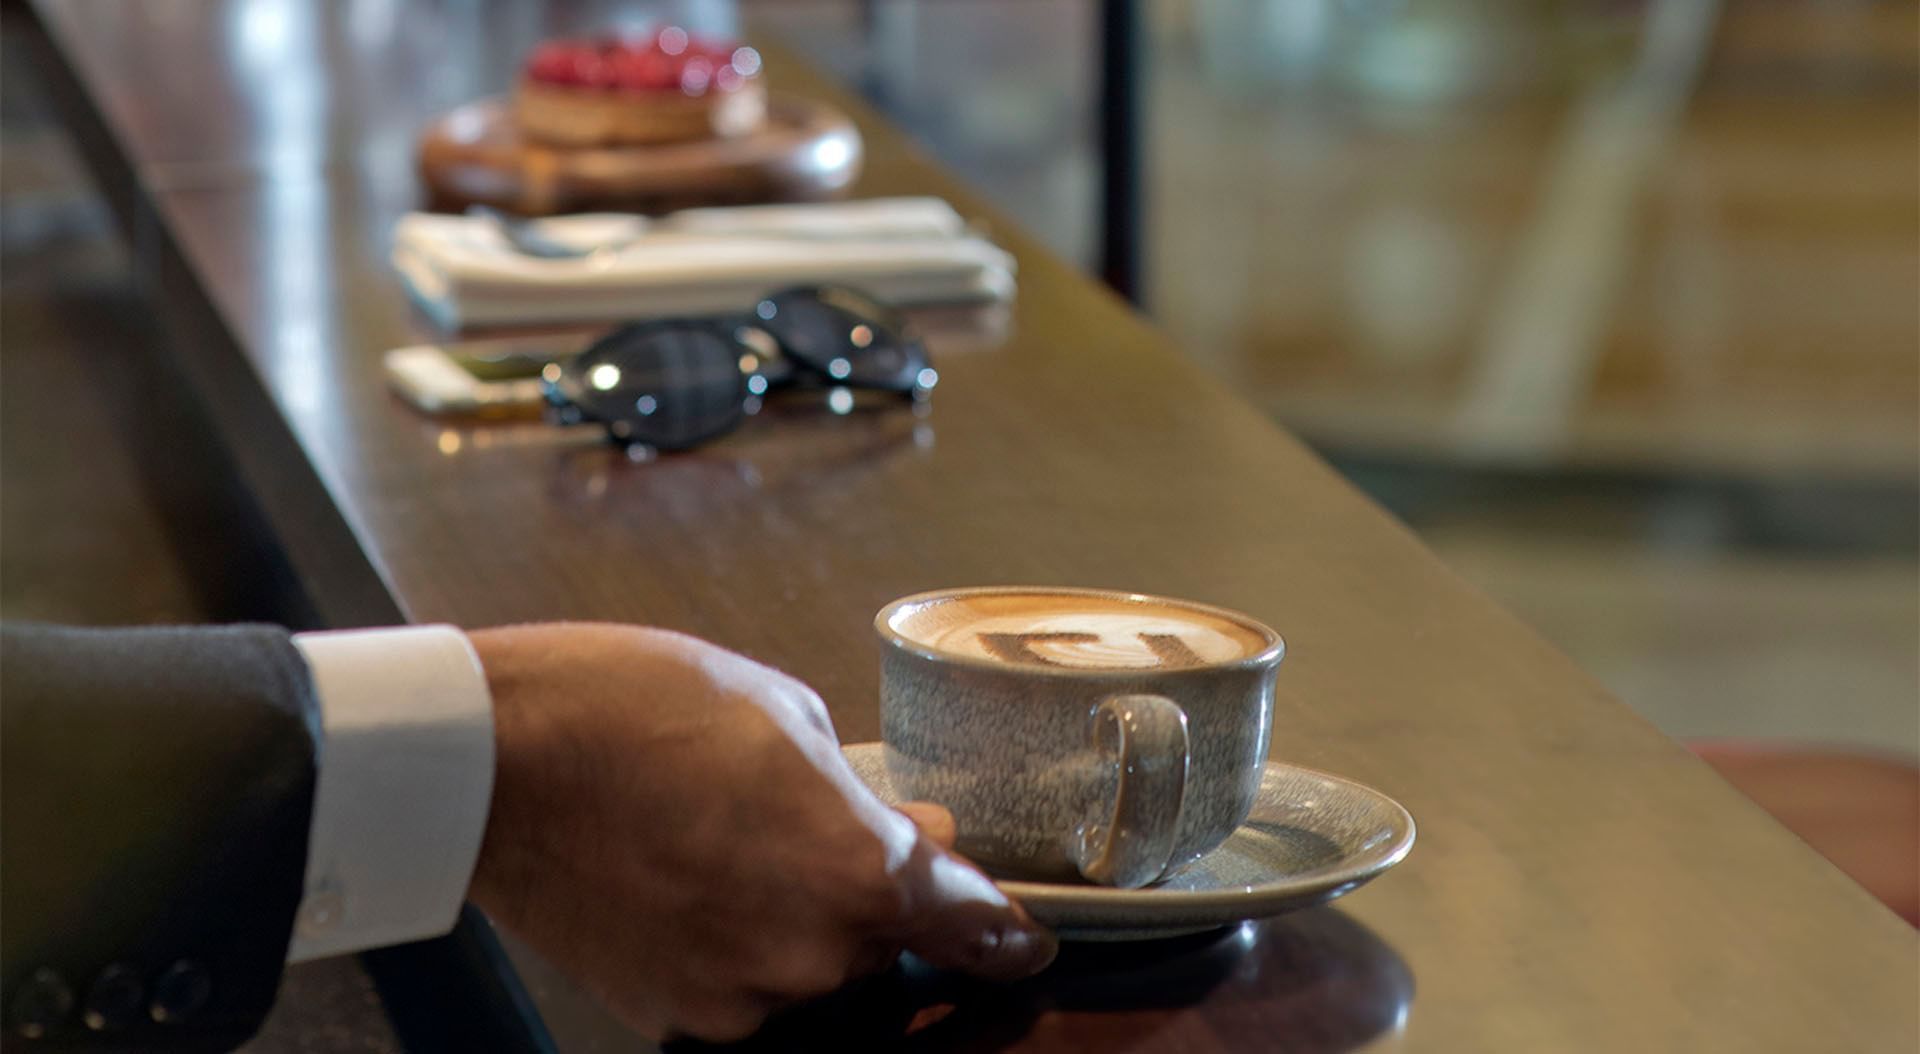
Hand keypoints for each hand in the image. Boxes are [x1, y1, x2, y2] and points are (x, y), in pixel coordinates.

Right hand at [465, 623, 1055, 1041]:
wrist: (491, 763)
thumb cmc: (628, 709)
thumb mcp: (781, 713)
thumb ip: (862, 790)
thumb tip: (913, 834)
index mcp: (855, 866)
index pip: (975, 926)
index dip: (1008, 933)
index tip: (1025, 940)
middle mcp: (810, 951)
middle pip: (891, 953)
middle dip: (878, 904)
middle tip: (822, 837)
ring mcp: (739, 995)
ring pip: (816, 978)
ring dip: (806, 927)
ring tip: (737, 846)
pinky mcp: (672, 1016)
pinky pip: (745, 994)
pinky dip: (742, 948)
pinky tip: (698, 881)